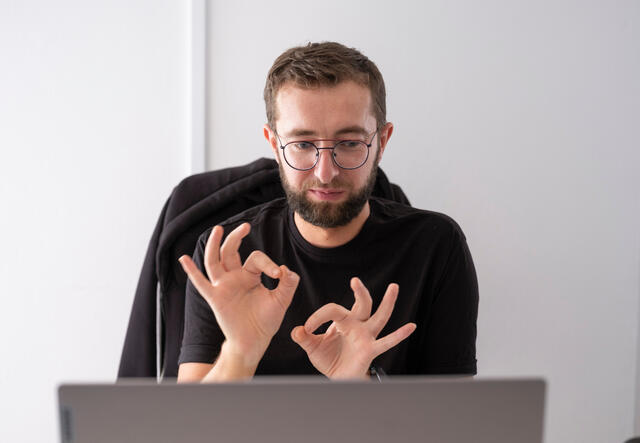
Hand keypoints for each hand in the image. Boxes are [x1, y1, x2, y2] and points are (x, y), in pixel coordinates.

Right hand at [179, 223, 299, 367]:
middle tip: (245, 226)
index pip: (256, 258)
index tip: (279, 275)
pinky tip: (183, 259)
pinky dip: (191, 271)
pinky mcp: (215, 298)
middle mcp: (235, 277)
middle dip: (236, 237)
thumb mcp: (281, 301)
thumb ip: (288, 284)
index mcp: (250, 275)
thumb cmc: (266, 321)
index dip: (268, 263)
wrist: (254, 342)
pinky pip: (201, 283)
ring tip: (217, 229)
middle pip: (230, 251)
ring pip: (215, 261)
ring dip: (214, 245)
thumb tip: (285, 269)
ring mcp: (223, 286)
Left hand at [291, 277, 415, 378]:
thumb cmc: (328, 359)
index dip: (318, 316)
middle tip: (355, 281)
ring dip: (387, 302)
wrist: (339, 379)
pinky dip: (399, 334)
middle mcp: (357, 325)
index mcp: (343, 321)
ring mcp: (366, 336)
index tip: (306, 327)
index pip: (333, 310)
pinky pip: (387, 341)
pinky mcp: (371, 349)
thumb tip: (296, 330)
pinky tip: (411, 326)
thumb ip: (304, 338)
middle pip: (362, 304)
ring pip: (379, 316)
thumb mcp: (312, 347)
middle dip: (360, 292)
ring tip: (394, 286)